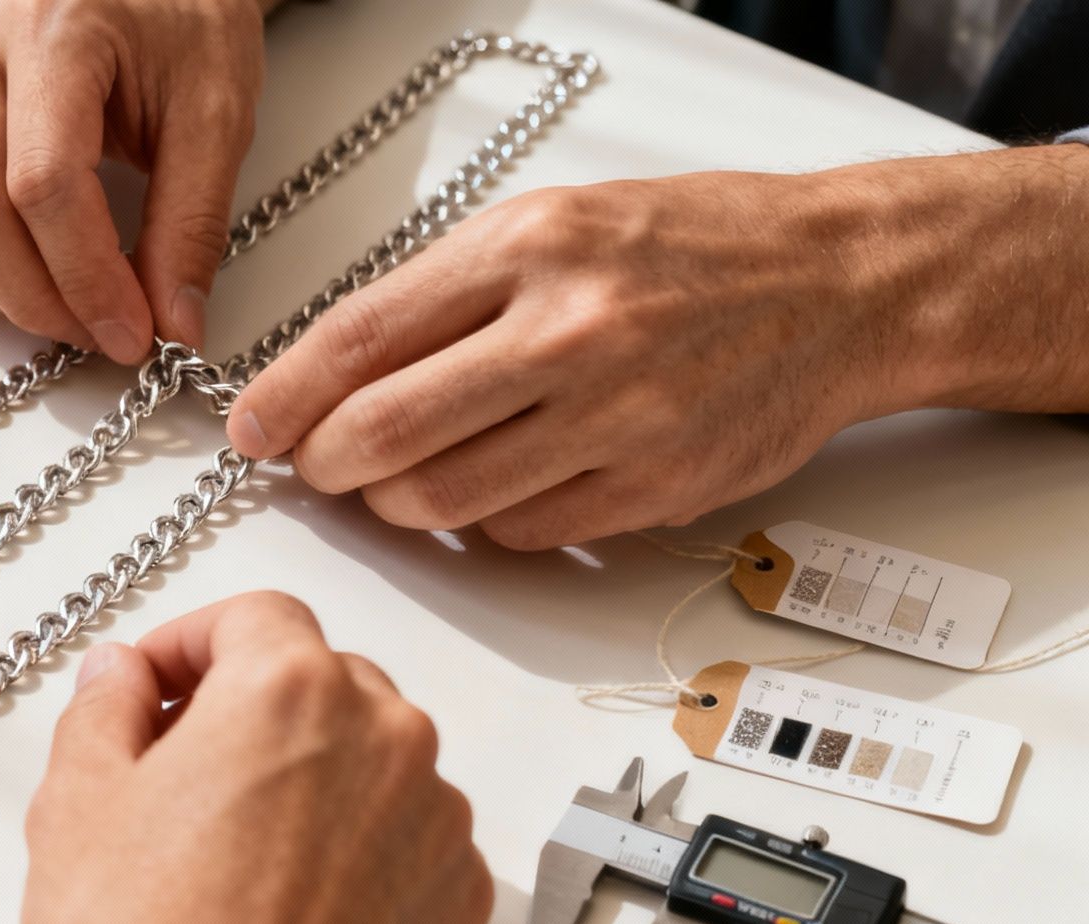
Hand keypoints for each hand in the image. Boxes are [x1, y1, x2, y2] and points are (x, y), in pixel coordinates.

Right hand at [0, 0, 274, 361]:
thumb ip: (191, 221)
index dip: (85, 279)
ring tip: (68, 304)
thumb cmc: (183, 12)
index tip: (133, 332)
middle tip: (103, 333)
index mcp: (53, 27)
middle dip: (36, 297)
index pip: (42, 184)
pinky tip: (24, 267)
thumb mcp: (216, 108)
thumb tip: (174, 326)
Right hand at [20, 592, 490, 923]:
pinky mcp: (459, 904)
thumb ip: (104, 707)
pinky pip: (410, 841)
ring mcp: (434, 825)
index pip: (253, 617)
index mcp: (290, 691)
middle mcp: (386, 741)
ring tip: (233, 852)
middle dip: (251, 709)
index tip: (156, 683)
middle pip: (321, 682)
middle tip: (181, 765)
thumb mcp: (77, 802)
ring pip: (373, 762)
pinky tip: (289, 904)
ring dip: (313, 780)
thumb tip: (120, 679)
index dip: (189, 643)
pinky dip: (360, 851)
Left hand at [225, 146, 1088, 547]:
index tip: (252, 427)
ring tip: (394, 481)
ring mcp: (614, 420)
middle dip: (324, 465)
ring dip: (394, 504)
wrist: (839, 286)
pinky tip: (490, 487)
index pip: (360, 337)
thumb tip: (336, 367)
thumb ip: (446, 292)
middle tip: (313, 467)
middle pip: (385, 434)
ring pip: (443, 501)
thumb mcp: (556, 223)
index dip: (284, 395)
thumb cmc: (694, 247)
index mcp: (528, 250)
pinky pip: (519, 533)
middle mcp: (568, 334)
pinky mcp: (650, 489)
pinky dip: (482, 523)